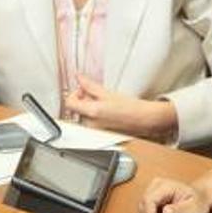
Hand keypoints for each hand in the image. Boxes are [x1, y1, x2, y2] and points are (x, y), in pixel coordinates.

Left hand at [63, 75, 177, 141]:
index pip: (69, 102)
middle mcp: (90, 124)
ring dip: (89, 108)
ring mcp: (93, 130)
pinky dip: (94, 116)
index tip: (82, 90)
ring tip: (104, 105)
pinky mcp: (98, 134)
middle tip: (97, 96)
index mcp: (92, 112)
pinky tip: (106, 112)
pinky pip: (89, 123)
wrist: (142, 119)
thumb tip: (79, 79)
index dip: (74, 94)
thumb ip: (89, 85)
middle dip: (83, 100)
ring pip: (82, 115)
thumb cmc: (130, 108)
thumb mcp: (107, 93)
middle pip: (76, 109)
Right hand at [138, 176, 211, 212]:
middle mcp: (156, 186)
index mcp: (165, 185)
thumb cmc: (197, 201)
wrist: (199, 200)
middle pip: (143, 206)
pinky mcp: (150, 201)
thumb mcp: (193, 207)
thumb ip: (180, 209)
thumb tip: (166, 212)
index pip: (149, 200)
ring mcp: (152, 193)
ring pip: (142, 212)